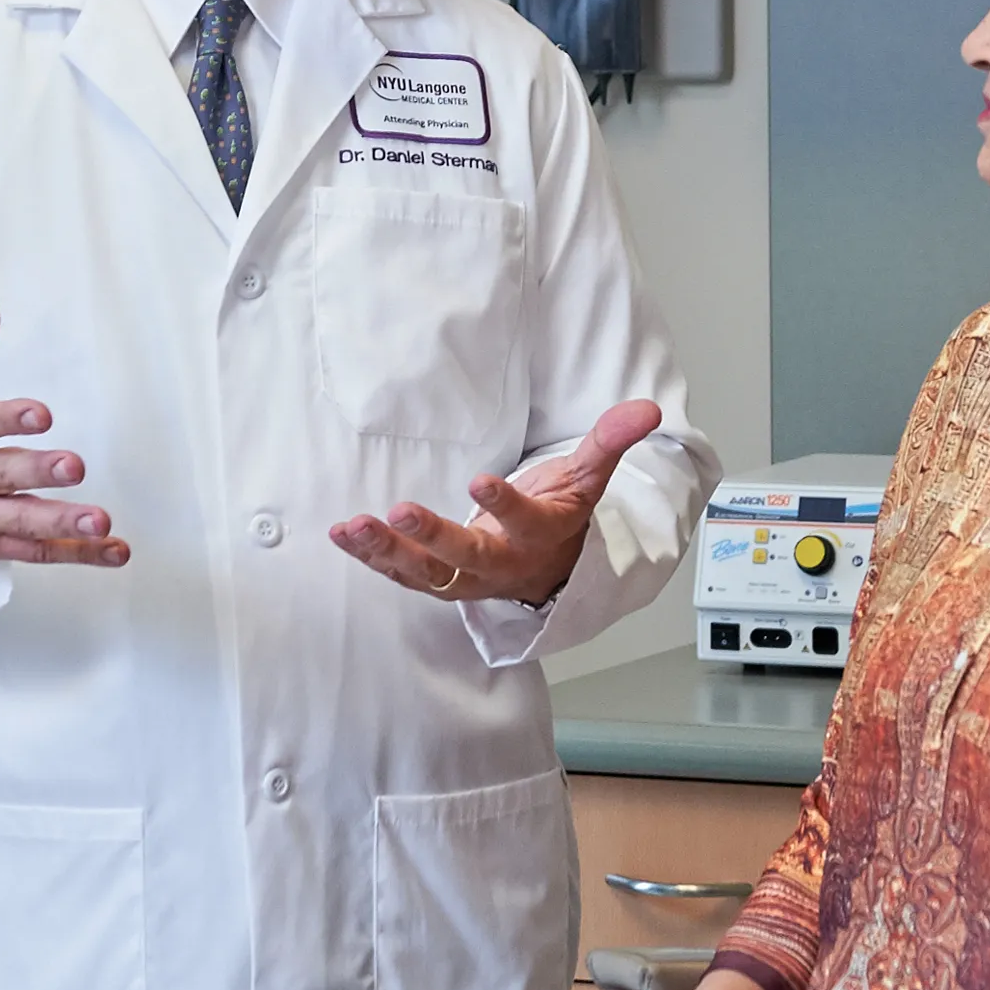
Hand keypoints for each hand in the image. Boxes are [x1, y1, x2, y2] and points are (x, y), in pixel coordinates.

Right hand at [0, 285, 127, 566]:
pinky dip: (80, 556)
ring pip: (22, 522)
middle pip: (1, 477)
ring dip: (62, 523)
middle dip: (38, 472)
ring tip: (100, 522)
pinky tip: (117, 551)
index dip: (8, 420)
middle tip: (76, 464)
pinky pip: (41, 552)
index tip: (42, 413)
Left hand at [329, 399, 661, 604]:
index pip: (524, 522)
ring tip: (351, 527)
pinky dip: (372, 557)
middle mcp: (501, 564)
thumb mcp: (588, 479)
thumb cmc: (560, 517)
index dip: (503, 505)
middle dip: (432, 537)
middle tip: (398, 512)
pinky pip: (402, 573)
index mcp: (539, 535)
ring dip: (386, 552)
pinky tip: (342, 533)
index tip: (479, 481)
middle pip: (466, 557)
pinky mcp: (438, 581)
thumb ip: (610, 443)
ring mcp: (466, 578)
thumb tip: (647, 408)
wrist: (549, 572)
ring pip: (424, 573)